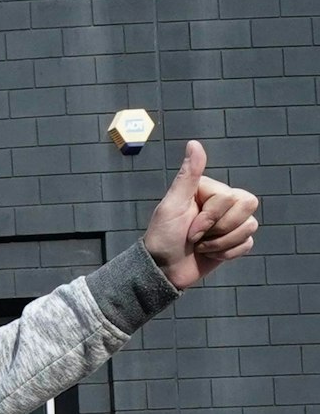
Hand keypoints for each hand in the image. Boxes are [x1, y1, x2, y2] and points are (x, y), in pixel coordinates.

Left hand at [142, 140, 259, 290]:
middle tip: (195, 237)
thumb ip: (188, 175)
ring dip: (222, 243)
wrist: (164, 269)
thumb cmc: (163, 236)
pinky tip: (210, 254)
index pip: (230, 196)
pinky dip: (228, 253)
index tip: (188, 228)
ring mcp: (229, 221)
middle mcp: (221, 202)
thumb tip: (194, 144)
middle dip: (220, 229)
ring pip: (250, 226)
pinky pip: (248, 243)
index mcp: (208, 189)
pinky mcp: (235, 241)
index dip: (210, 217)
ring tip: (201, 246)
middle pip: (247, 206)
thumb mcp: (172, 205)